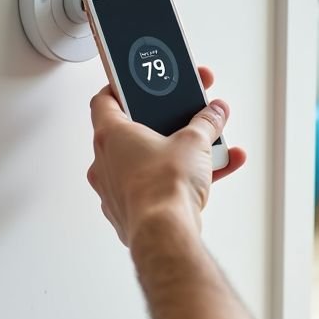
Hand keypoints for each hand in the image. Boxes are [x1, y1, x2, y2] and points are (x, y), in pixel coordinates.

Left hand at [87, 66, 248, 246]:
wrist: (165, 233)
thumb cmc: (164, 187)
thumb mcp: (194, 142)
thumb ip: (206, 123)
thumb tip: (214, 113)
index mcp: (111, 135)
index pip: (104, 101)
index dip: (121, 89)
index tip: (137, 85)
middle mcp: (106, 162)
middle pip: (133, 133)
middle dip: (163, 124)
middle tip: (182, 117)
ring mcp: (116, 190)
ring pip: (148, 163)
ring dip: (177, 154)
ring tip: (208, 150)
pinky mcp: (131, 212)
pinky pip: (156, 189)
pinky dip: (178, 181)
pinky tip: (211, 176)